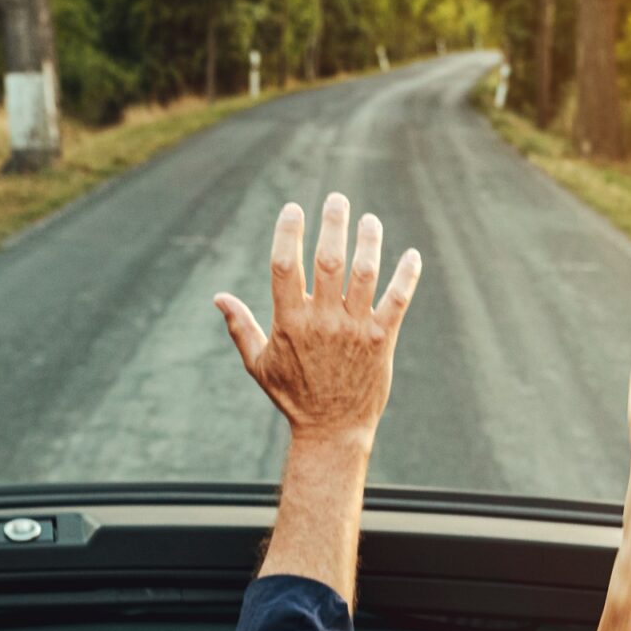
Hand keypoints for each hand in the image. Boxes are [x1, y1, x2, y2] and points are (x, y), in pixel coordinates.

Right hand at [215, 193, 420, 447]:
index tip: (293, 209)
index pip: (285, 266)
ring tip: (369, 221)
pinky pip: (397, 300)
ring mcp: (354, 329)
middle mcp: (323, 321)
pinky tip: (411, 255)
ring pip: (364, 273)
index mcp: (290, 322)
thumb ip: (241, 327)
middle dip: (333, 224)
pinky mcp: (381, 339)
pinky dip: (406, 276)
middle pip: (328, 260)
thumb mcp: (259, 364)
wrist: (332, 431)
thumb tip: (218, 298)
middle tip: (337, 199)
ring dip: (369, 242)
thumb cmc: (293, 397)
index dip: (289, 233)